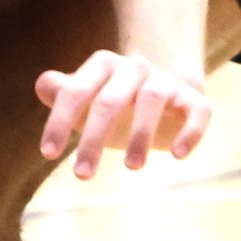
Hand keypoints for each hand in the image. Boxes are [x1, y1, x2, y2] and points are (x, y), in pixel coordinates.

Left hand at [35, 48, 211, 179]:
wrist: (165, 95)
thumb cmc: (115, 102)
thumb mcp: (86, 98)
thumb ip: (61, 91)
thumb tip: (44, 86)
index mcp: (103, 64)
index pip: (76, 91)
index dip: (59, 121)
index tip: (48, 155)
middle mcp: (134, 67)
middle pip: (110, 100)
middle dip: (93, 138)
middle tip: (82, 176)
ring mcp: (165, 81)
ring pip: (152, 100)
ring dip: (140, 134)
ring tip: (131, 168)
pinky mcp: (193, 100)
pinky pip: (197, 111)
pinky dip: (190, 132)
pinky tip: (179, 156)